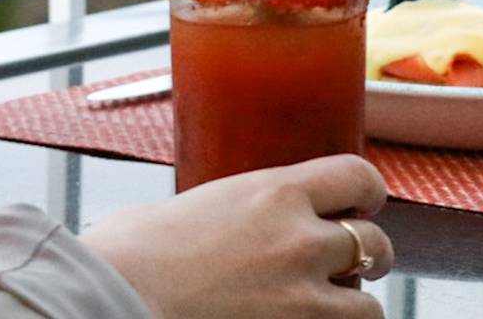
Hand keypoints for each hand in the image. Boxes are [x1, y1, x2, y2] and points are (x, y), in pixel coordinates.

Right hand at [81, 154, 393, 318]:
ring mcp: (303, 299)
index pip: (358, 176)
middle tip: (344, 265)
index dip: (365, 193)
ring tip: (326, 307)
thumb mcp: (179, 209)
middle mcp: (301, 241)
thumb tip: (209, 222)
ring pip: (368, 306)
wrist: (109, 300)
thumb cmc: (124, 256)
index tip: (360, 204)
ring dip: (350, 305)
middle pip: (374, 243)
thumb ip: (220, 210)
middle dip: (364, 255)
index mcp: (273, 193)